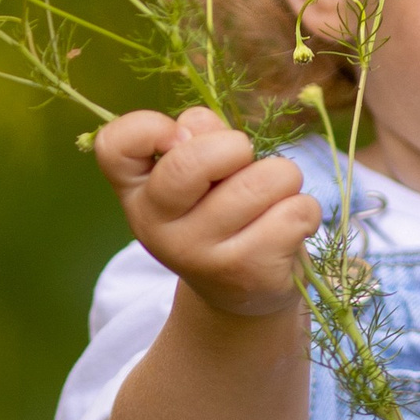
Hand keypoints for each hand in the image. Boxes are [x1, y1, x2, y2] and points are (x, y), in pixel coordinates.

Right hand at [94, 105, 322, 319]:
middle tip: (245, 158)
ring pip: (262, 181)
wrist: (240, 293)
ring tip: (274, 196)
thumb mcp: (199, 174)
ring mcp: (198, 255)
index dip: (152, 127)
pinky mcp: (246, 273)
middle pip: (190, 162)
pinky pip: (295, 212)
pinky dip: (304, 210)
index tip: (180, 138)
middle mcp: (155, 226)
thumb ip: (197, 136)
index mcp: (136, 191)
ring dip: (284, 177)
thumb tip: (202, 126)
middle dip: (236, 146)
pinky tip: (288, 228)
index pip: (115, 145)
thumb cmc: (218, 212)